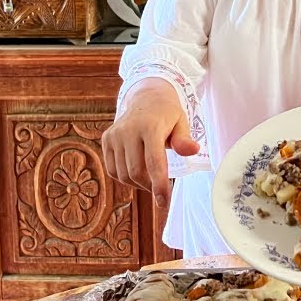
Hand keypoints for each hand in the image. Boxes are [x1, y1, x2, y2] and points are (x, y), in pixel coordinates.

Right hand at [102, 79, 200, 206]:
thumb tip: (193, 150)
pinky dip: (125, 177)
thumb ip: (184, 139)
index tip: (164, 203)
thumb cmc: (167, 115)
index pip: (154, 162)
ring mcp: (115, 134)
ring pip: (123, 174)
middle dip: (150, 186)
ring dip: (138, 184)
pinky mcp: (107, 139)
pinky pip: (113, 170)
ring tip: (151, 178)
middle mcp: (129, 129)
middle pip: (136, 172)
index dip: (159, 185)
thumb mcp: (181, 122)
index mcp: (150, 125)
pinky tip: (137, 171)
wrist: (146, 98)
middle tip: (160, 189)